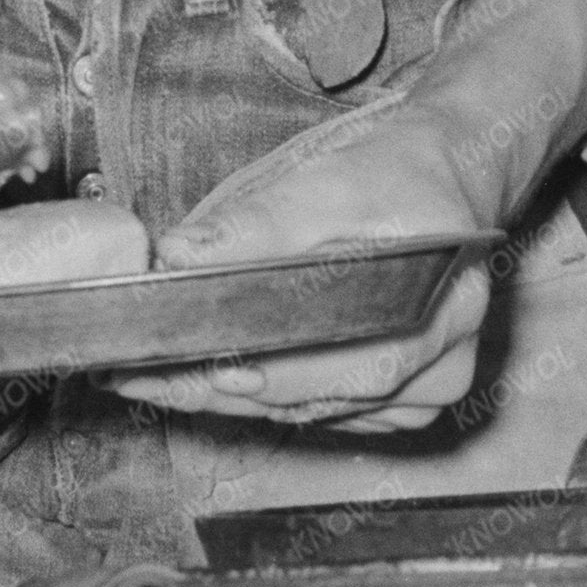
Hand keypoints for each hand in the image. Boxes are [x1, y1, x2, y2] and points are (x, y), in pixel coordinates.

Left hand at [117, 101, 503, 430]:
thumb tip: (180, 256)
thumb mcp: (330, 181)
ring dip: (232, 398)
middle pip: (320, 399)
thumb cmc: (396, 174)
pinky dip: (265, 396)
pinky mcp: (403, 401)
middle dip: (220, 390)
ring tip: (155, 378)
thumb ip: (258, 223)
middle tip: (141, 379)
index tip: (187, 371)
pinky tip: (209, 379)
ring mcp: (427, 389)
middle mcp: (445, 363)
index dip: (266, 375)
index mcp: (444, 309)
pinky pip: (322, 411)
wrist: (444, 176)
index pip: (347, 366)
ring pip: (313, 412)